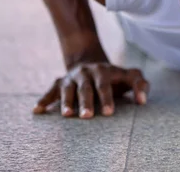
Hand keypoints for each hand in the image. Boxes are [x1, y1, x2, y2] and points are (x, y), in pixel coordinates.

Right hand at [33, 63, 149, 118]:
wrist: (92, 63)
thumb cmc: (116, 77)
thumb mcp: (130, 76)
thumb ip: (141, 85)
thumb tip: (142, 101)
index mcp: (103, 71)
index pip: (104, 85)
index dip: (107, 98)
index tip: (109, 113)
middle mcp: (85, 73)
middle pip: (85, 88)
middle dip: (86, 102)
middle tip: (87, 116)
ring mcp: (71, 77)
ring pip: (67, 89)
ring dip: (66, 102)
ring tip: (67, 116)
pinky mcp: (59, 82)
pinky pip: (50, 91)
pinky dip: (44, 99)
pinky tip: (37, 110)